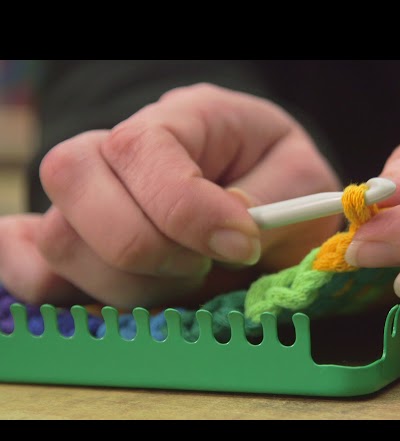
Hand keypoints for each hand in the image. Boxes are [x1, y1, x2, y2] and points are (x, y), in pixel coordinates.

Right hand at [0, 84, 340, 308]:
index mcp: (182, 117)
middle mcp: (121, 151)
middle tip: (204, 267)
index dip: (185, 208)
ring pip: (58, 238)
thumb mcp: (299, 179)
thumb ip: (272, 199)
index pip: (142, 148)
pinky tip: (112, 294)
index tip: (240, 245)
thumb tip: (226, 230)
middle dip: (145, 246)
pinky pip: (30, 266)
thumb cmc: (281, 179)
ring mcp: (92, 199)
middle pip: (74, 179)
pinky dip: (58, 289)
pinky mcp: (79, 243)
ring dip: (127, 283)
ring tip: (186, 284)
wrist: (265, 189)